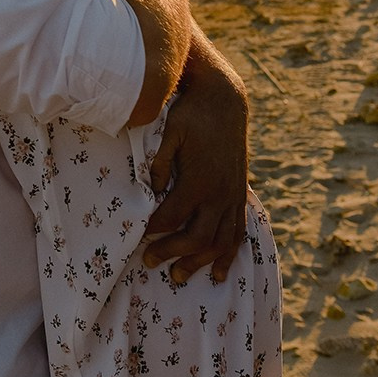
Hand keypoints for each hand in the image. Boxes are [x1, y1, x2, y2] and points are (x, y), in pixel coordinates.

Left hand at [143, 25, 248, 283]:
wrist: (224, 99)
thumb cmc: (191, 114)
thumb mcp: (171, 131)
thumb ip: (160, 162)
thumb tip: (151, 188)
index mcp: (198, 179)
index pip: (172, 217)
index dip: (153, 231)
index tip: (137, 239)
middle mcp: (219, 193)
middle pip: (196, 237)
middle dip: (172, 253)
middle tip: (149, 262)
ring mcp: (232, 195)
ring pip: (218, 241)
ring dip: (199, 262)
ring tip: (178, 276)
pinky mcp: (239, 193)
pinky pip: (237, 232)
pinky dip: (229, 255)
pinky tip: (219, 273)